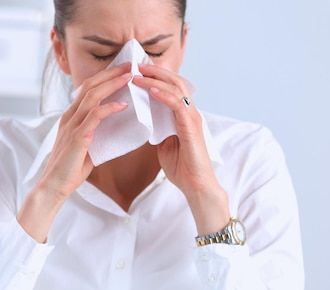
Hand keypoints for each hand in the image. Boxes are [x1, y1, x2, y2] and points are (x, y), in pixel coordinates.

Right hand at [18, 63, 131, 241]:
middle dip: (110, 74)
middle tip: (129, 65)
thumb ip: (95, 133)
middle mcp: (69, 116)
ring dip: (112, 85)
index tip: (122, 70)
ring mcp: (72, 125)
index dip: (105, 77)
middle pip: (90, 86)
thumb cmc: (70, 169)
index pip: (87, 89)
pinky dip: (109, 108)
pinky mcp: (77, 137)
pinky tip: (123, 106)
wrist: (54, 186)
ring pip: (92, 96)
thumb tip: (113, 128)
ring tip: (129, 77)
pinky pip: (94, 116)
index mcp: (70, 117)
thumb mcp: (85, 145)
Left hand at [133, 64, 229, 234]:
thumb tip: (144, 122)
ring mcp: (192, 117)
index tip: (135, 71)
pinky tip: (150, 90)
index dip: (154, 77)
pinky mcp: (191, 126)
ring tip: (138, 74)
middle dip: (154, 71)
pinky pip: (177, 104)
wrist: (195, 185)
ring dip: (155, 79)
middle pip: (174, 81)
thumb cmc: (182, 167)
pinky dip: (164, 95)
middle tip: (135, 64)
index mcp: (182, 115)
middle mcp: (189, 112)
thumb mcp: (163, 144)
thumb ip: (157, 130)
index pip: (170, 87)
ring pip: (175, 88)